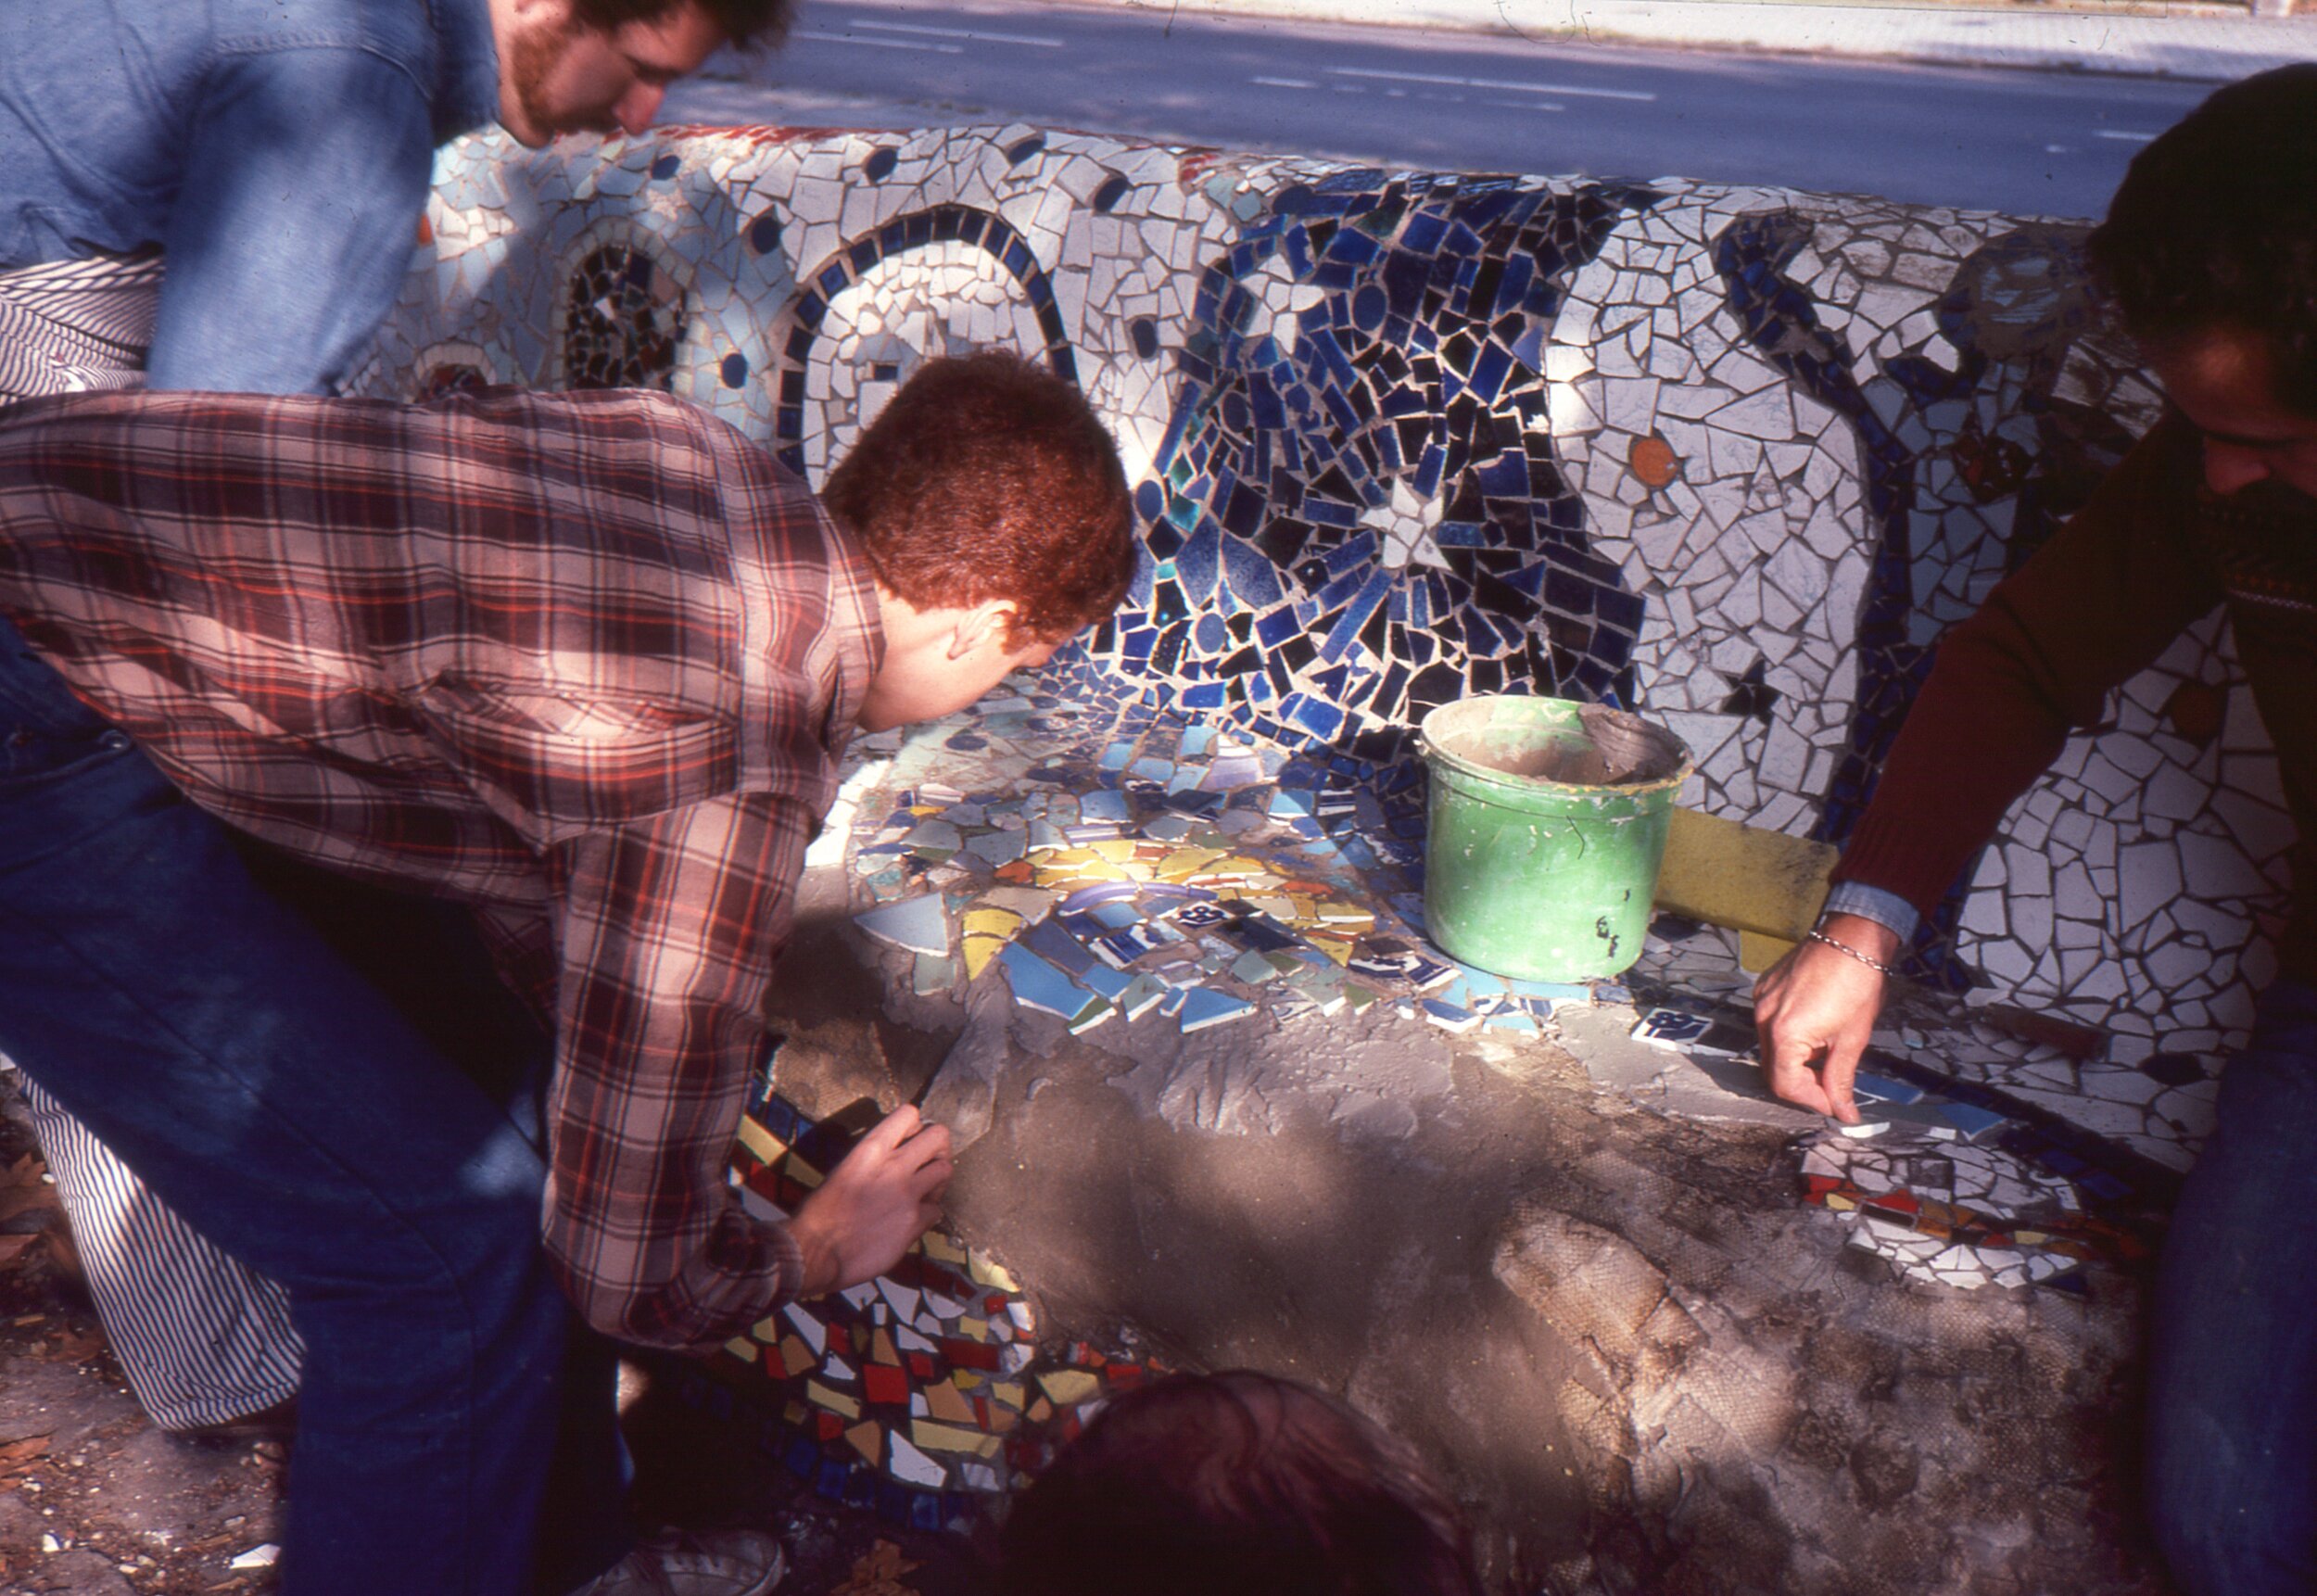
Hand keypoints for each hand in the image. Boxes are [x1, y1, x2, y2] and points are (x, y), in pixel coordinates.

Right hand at [787, 1105, 953, 1296]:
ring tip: (924, 1192)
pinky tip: (912, 1220)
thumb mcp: (842, 1172)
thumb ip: (870, 1161)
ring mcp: (907, 1194)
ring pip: (945, 1170)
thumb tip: (887, 1160)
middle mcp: (893, 1166)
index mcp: (870, 1150)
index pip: (908, 1114)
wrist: (816, 1251)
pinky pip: (937, 1211)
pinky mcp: (914, 1222)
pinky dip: (928, 1215)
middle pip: (939, 1136)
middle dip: (937, 1147)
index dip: (914, 1126)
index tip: (909, 1140)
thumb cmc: (819, 1214)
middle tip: (928, 1162)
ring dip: (937, 1180)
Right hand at [1752, 914, 1897, 1123]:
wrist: (1852, 938)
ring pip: (1771, 1048)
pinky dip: (1789, 1037)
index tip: (1834, 1103)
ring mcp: (1760, 1001)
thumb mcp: (1853, 1039)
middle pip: (1773, 1070)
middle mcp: (1763, 1018)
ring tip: (1826, 1054)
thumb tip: (1844, 1114)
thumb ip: (1841, 1079)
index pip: (1785, 1085)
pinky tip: (1814, 1029)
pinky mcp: (1764, 988)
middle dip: (1802, 1083)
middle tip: (1831, 1085)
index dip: (1811, 1101)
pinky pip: (1769, 1024)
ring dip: (1795, 1061)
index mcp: (1785, 1033)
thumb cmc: (1858, 984)